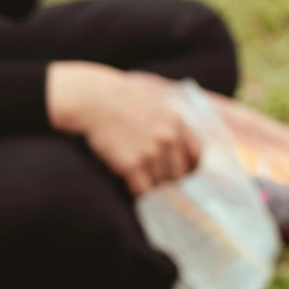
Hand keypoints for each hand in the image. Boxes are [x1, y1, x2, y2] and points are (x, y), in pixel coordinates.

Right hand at [46, 62, 200, 194]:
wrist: (93, 99)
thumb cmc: (120, 98)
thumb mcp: (155, 101)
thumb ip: (170, 121)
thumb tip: (178, 139)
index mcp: (177, 121)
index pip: (196, 154)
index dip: (187, 166)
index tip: (177, 171)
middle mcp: (168, 137)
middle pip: (178, 173)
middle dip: (165, 177)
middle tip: (149, 174)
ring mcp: (151, 151)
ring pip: (158, 183)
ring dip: (147, 182)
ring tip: (133, 173)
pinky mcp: (131, 164)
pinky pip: (141, 189)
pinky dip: (135, 190)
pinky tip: (126, 182)